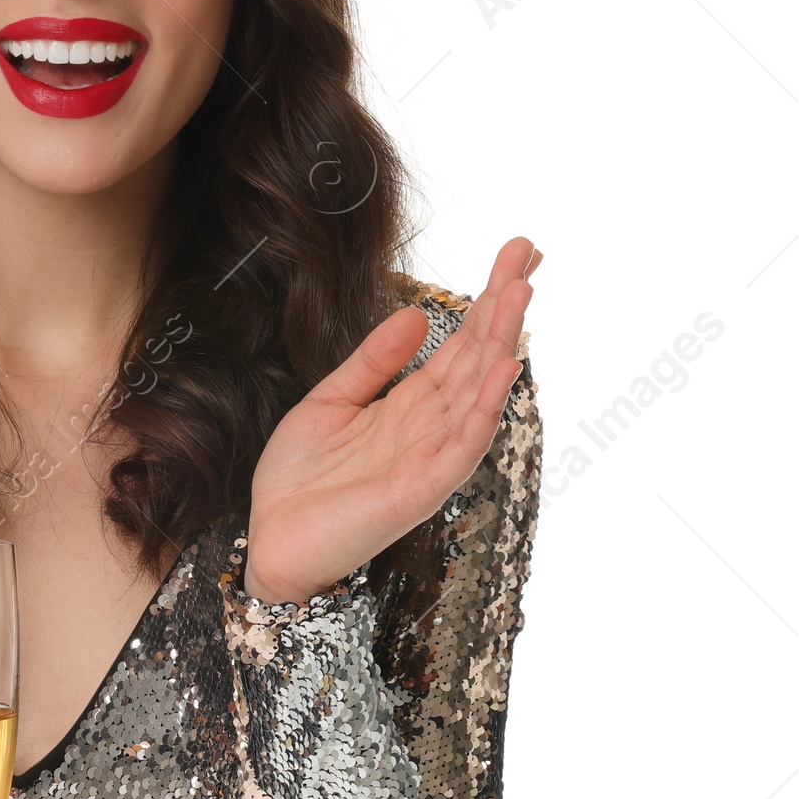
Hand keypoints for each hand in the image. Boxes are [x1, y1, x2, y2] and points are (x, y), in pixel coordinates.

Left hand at [243, 237, 541, 605]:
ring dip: (500, 343)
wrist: (271, 542)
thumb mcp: (329, 402)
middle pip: (475, 358)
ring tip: (518, 295)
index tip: (511, 257)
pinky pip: (462, 444)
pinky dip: (484, 407)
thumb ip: (372, 362)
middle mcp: (428, 427)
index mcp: (408, 406)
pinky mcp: (421, 488)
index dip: (483, 302)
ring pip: (476, 392)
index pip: (458, 345)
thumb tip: (415, 314)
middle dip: (501, 307)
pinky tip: (501, 370)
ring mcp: (430, 457)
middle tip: (526, 256)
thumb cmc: (299, 483)